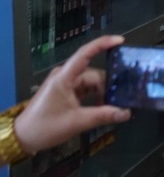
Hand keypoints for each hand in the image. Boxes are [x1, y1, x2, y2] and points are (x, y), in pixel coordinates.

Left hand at [14, 35, 131, 154]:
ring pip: (91, 83)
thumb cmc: (45, 126)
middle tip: (120, 101)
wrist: (22, 138)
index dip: (103, 44)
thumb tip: (126, 113)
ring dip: (101, 93)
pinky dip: (95, 97)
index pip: (85, 53)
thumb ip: (102, 116)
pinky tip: (101, 107)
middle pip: (93, 74)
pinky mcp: (66, 92)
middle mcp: (65, 76)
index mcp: (64, 77)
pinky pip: (86, 89)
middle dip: (107, 86)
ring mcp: (65, 83)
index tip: (120, 40)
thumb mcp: (76, 122)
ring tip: (110, 107)